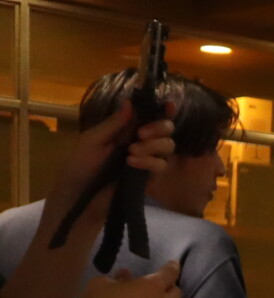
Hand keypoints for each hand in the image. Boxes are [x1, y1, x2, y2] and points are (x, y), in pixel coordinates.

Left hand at [55, 102, 175, 210]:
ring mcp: (147, 160)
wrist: (80, 196)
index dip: (162, 110)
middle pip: (165, 129)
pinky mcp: (150, 178)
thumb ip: (114, 123)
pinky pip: (162, 165)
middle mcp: (140, 142)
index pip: (148, 116)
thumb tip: (130, 101)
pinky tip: (132, 164)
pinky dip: (150, 162)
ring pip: (168, 146)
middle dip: (158, 128)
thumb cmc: (80, 165)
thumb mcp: (92, 140)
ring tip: (131, 153)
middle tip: (141, 134)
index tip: (169, 105)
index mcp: (124, 130)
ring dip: (153, 146)